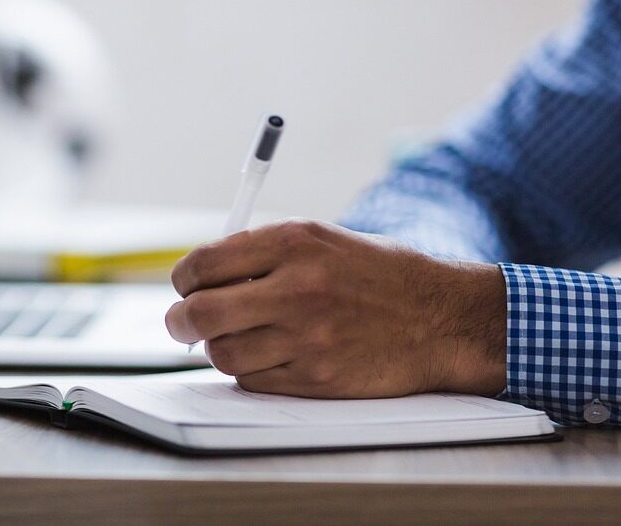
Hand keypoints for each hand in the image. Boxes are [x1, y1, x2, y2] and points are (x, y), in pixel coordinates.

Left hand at [165, 219, 506, 397]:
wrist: (440, 317)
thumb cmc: (375, 274)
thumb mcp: (321, 239)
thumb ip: (261, 252)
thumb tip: (200, 276)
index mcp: (293, 242)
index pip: (204, 263)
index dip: (184, 278)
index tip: (185, 286)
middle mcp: (297, 288)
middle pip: (201, 313)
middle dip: (180, 320)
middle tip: (182, 322)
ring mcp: (307, 338)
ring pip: (222, 353)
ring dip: (217, 347)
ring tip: (234, 336)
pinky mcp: (317, 379)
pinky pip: (253, 380)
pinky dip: (249, 370)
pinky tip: (267, 354)